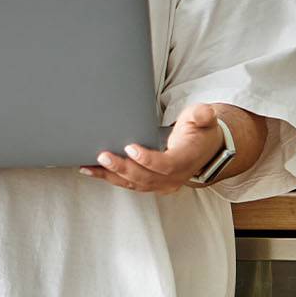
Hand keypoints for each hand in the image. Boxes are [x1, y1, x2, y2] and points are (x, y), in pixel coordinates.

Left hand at [81, 102, 222, 195]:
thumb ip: (203, 115)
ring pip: (134, 183)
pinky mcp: (151, 184)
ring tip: (90, 166)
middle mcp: (174, 177)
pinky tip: (91, 171)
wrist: (204, 149)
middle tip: (103, 156)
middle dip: (122, 168)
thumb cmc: (200, 132)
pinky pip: (129, 183)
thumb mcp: (204, 119)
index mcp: (185, 160)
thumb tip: (205, 113)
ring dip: (111, 175)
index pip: (166, 165)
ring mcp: (162, 183)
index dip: (148, 159)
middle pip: (145, 177)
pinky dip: (110, 178)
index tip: (130, 148)